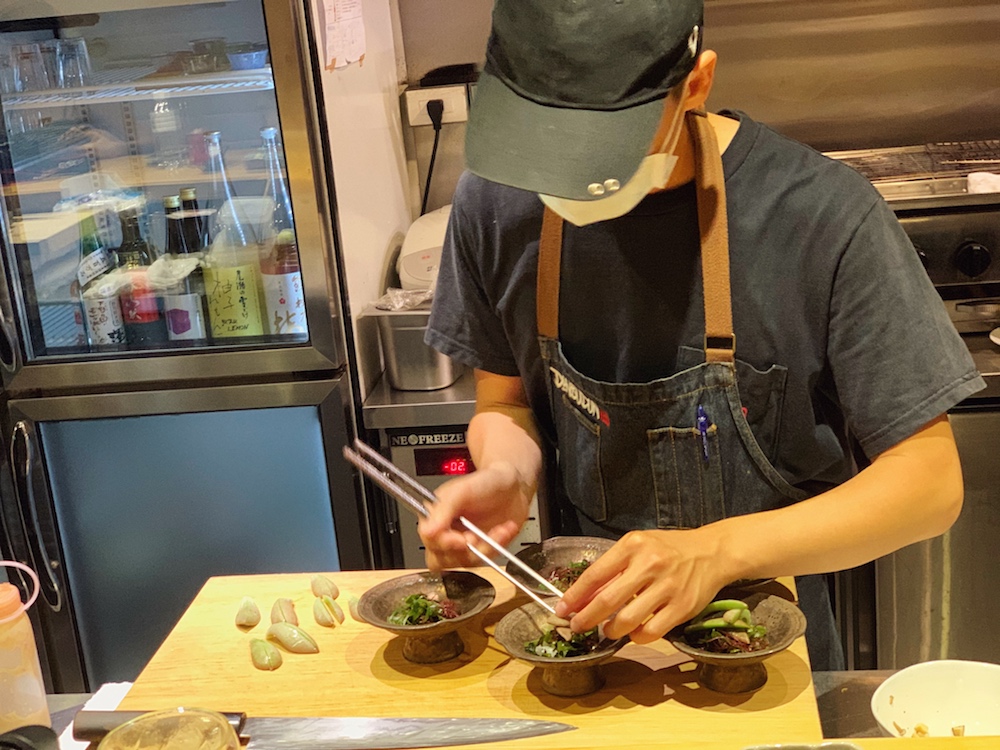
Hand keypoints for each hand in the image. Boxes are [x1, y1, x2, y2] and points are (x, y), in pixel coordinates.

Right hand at [418, 461, 530, 569]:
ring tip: (497, 530)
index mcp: (435, 516)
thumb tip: (427, 530)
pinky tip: (503, 530)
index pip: (429, 539)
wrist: (511, 486)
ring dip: (484, 547)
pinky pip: (485, 560)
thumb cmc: (485, 482)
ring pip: (465, 562)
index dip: (444, 543)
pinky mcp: (481, 550)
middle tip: (476, 538)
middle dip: (461, 552)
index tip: (461, 540)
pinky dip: (497, 546)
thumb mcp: (461, 490)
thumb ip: (443, 509)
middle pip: (441, 559)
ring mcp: (464, 543)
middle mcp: (446, 532)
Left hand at [553, 528, 734, 643]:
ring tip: (608, 630)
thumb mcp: (637, 547)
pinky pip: (651, 632)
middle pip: (607, 601)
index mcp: (632, 546)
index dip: (574, 596)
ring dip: (611, 631)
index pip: (595, 575)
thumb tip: (582, 597)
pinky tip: (633, 632)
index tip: (562, 610)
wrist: (711, 552)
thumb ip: (612, 569)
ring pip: (627, 621)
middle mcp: (649, 564)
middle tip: (577, 627)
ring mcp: (667, 587)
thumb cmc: (668, 549)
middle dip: (586, 618)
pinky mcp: (682, 607)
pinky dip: (637, 637)